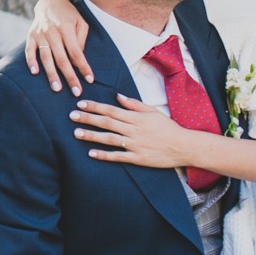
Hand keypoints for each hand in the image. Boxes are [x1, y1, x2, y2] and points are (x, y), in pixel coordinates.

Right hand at [25, 0, 93, 93]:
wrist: (50, 2)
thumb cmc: (69, 15)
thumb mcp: (81, 22)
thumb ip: (81, 40)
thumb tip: (77, 59)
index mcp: (66, 28)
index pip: (76, 52)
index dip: (83, 66)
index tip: (89, 80)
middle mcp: (52, 31)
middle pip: (61, 58)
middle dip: (69, 76)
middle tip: (76, 92)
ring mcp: (40, 33)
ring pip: (46, 57)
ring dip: (51, 74)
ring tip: (56, 88)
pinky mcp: (31, 35)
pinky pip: (29, 50)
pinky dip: (31, 61)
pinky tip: (35, 73)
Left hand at [73, 96, 197, 168]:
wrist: (184, 146)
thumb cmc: (168, 127)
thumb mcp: (153, 111)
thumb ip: (134, 104)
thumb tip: (118, 96)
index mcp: (136, 117)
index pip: (111, 110)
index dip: (95, 107)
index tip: (81, 104)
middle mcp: (133, 130)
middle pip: (107, 122)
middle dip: (88, 118)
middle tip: (72, 115)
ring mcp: (135, 144)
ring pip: (109, 139)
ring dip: (92, 135)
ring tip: (77, 133)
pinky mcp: (138, 158)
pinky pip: (118, 156)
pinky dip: (104, 155)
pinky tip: (91, 153)